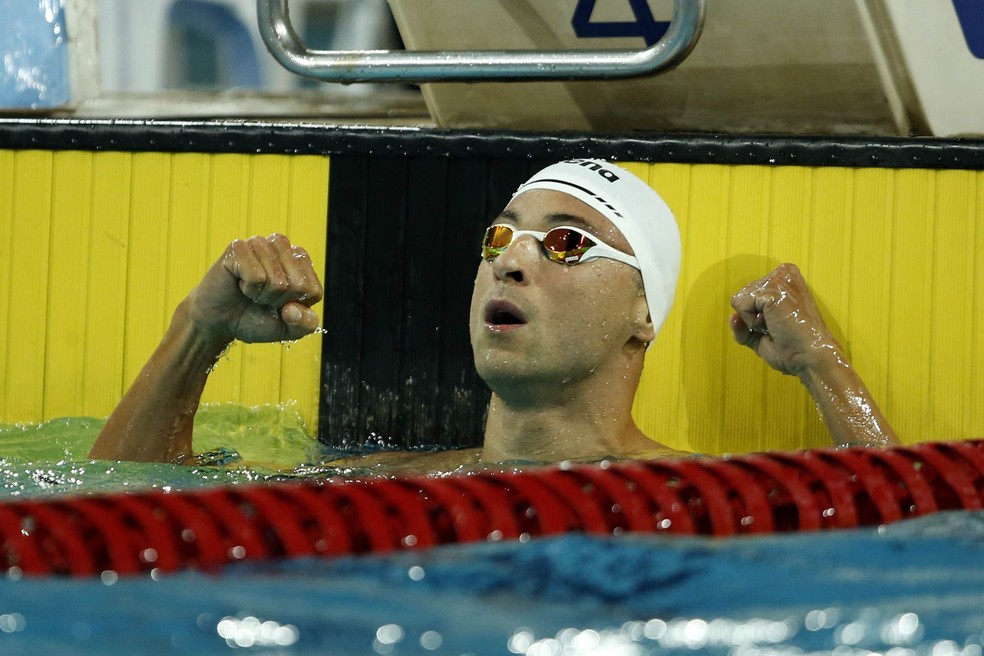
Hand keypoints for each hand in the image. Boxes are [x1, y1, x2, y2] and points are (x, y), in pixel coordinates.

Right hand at [186, 234, 323, 344]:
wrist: (220, 322)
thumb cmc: (255, 318)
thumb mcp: (288, 329)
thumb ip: (306, 324)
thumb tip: (293, 309)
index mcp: (301, 262)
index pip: (313, 290)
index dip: (295, 306)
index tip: (279, 305)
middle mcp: (282, 247)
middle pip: (298, 284)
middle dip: (279, 301)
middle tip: (262, 298)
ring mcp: (260, 244)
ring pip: (278, 281)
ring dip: (262, 295)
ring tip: (251, 290)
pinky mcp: (238, 247)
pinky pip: (256, 276)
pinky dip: (248, 288)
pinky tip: (239, 283)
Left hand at [729, 263, 840, 377]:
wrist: (810, 359)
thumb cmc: (792, 349)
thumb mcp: (761, 336)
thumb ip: (743, 326)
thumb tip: (733, 317)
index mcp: (785, 279)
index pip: (748, 294)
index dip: (756, 317)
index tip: (780, 326)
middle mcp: (783, 273)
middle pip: (741, 296)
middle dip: (753, 319)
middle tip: (779, 328)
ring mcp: (778, 279)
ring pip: (739, 300)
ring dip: (753, 321)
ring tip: (779, 327)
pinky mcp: (772, 289)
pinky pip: (741, 305)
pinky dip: (753, 322)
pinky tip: (776, 325)